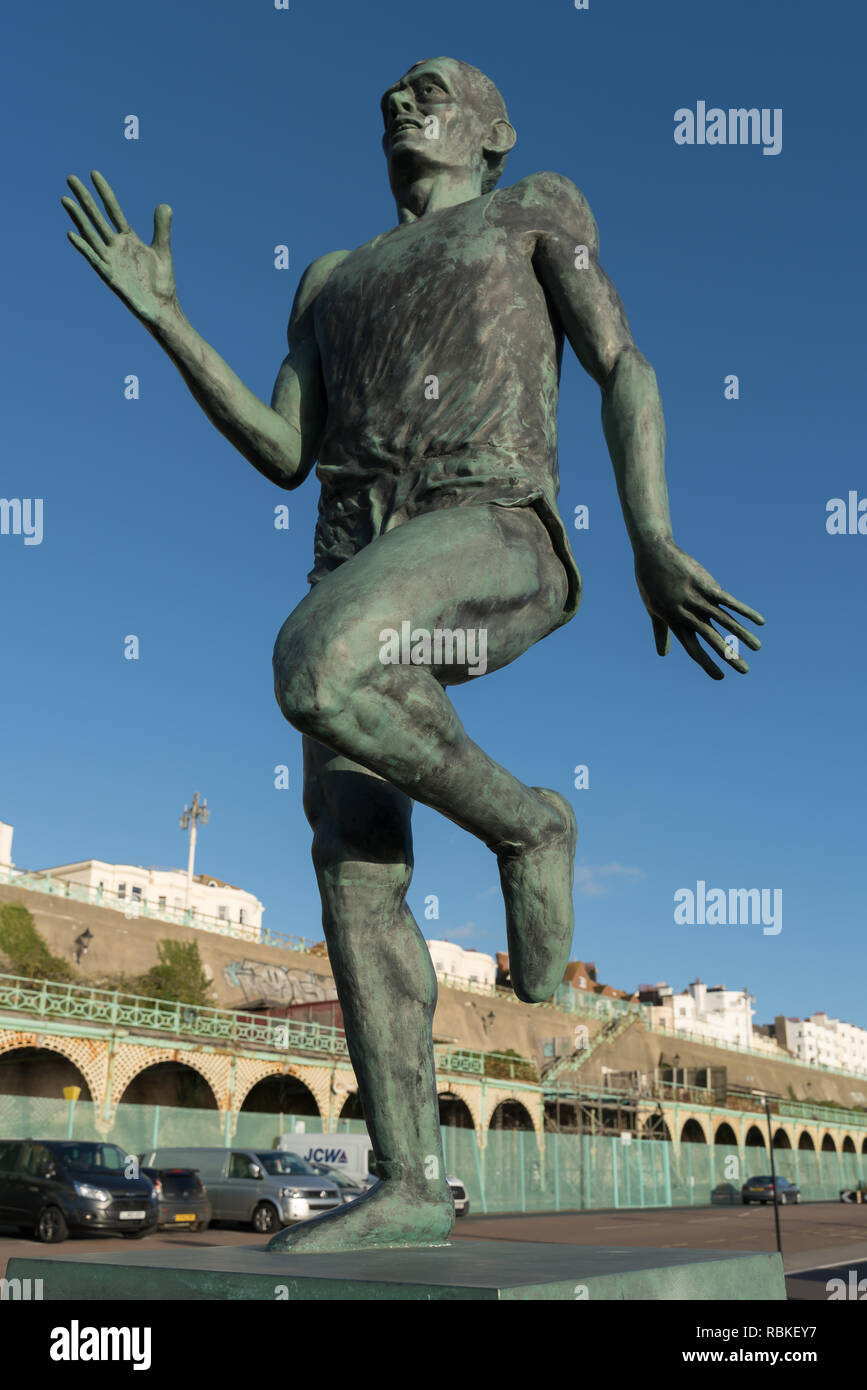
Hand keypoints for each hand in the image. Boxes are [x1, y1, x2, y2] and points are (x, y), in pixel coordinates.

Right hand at [62, 171, 177, 326]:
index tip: (94, 173)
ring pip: (90, 234)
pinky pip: (93, 259)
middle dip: (84, 198)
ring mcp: (110, 260)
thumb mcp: (163, 250)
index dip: (104, 192)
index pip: (113, 210)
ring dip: (77, 217)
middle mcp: (115, 247)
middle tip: (70, 178)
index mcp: (128, 239)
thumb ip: (162, 228)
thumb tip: (164, 204)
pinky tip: (71, 234)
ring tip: (65, 199)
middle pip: (96, 217)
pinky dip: (83, 247)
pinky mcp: (109, 276)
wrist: (162, 308)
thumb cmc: (161, 283)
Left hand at [634, 537, 763, 678]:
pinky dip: (745, 611)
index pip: (692, 648)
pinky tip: (759, 621)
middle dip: (729, 656)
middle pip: (711, 639)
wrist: (653, 553)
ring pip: (724, 621)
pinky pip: (729, 601)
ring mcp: (697, 598)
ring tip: (757, 648)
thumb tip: (663, 655)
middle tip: (745, 671)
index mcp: (674, 621)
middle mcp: (686, 613)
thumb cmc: (652, 584)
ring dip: (742, 635)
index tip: (720, 677)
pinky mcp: (707, 584)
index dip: (706, 663)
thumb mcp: (654, 610)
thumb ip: (661, 633)